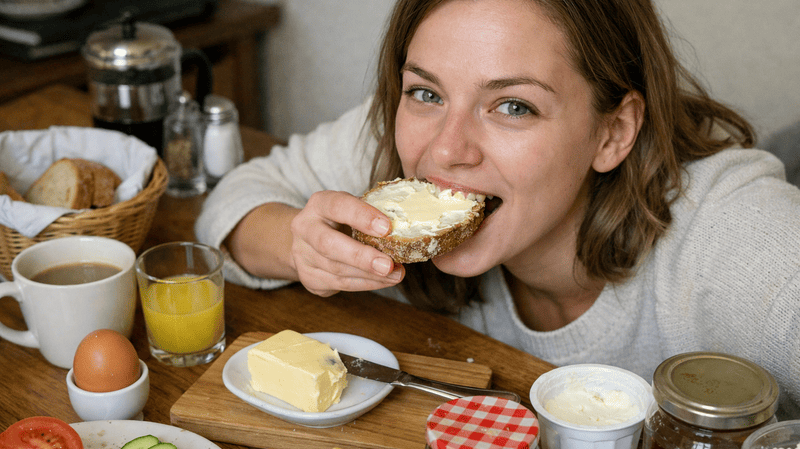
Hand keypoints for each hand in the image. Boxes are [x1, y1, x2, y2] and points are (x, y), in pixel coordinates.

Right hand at [289, 190, 403, 296]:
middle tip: (388, 265)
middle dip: (361, 257)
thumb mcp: (353, 208)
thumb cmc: (341, 220)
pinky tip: (383, 281)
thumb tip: (406, 226)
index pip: (338, 206)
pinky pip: (340, 285)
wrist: (310, 240)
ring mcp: (302, 255)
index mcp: (319, 204)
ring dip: (370, 276)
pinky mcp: (309, 277)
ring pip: (336, 270)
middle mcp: (304, 228)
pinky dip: (365, 284)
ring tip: (396, 274)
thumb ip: (372, 214)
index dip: (362, 216)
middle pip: (329, 245)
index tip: (387, 227)